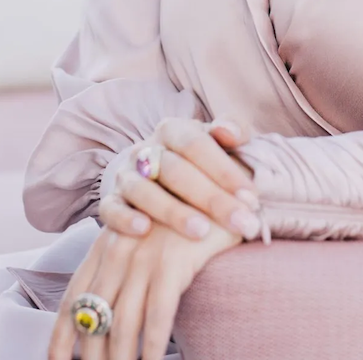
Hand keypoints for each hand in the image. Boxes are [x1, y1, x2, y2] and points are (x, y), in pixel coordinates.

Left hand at [49, 221, 239, 359]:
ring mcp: (142, 257)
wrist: (217, 186)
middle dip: (92, 356)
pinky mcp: (172, 261)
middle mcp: (116, 252)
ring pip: (123, 323)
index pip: (72, 299)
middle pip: (95, 318)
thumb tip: (107, 313)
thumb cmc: (182, 217)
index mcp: (104, 247)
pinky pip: (157, 314)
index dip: (61, 336)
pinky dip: (153, 344)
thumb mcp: (142, 235)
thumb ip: (120, 267)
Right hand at [99, 117, 261, 243]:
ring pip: (143, 190)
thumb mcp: (219, 143)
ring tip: (201, 231)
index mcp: (172, 130)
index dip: (225, 170)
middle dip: (211, 198)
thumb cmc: (201, 163)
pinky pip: (110, 209)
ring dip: (172, 211)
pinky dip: (124, 218)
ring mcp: (125, 177)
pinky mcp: (110, 202)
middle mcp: (145, 150)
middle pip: (175, 170)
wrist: (159, 179)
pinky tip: (144, 230)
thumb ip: (233, 131)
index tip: (252, 198)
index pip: (197, 145)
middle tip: (241, 222)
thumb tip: (230, 132)